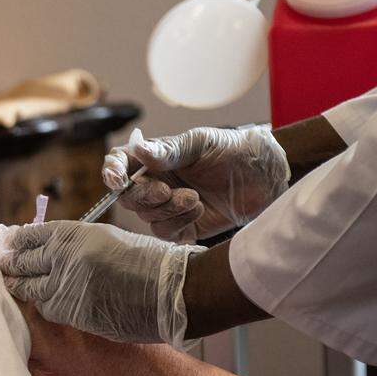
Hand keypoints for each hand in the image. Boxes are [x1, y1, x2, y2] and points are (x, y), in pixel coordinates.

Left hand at [0, 220, 203, 347]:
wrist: (171, 289)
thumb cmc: (143, 260)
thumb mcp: (104, 238)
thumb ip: (72, 244)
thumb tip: (43, 251)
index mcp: (71, 234)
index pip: (28, 237)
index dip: (14, 242)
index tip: (5, 244)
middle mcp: (63, 259)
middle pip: (22, 263)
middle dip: (9, 265)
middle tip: (0, 266)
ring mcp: (66, 288)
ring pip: (30, 290)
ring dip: (20, 287)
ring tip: (12, 285)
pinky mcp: (73, 314)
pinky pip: (48, 310)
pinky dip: (41, 306)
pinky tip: (39, 303)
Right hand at [104, 125, 289, 241]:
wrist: (265, 176)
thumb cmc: (234, 150)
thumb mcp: (201, 143)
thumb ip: (169, 150)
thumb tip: (138, 150)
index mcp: (154, 158)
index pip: (119, 164)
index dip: (111, 172)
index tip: (117, 179)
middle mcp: (156, 182)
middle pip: (128, 197)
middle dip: (144, 196)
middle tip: (167, 191)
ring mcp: (168, 207)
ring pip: (146, 217)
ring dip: (168, 210)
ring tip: (195, 198)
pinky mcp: (183, 227)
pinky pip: (165, 233)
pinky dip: (178, 223)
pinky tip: (199, 209)